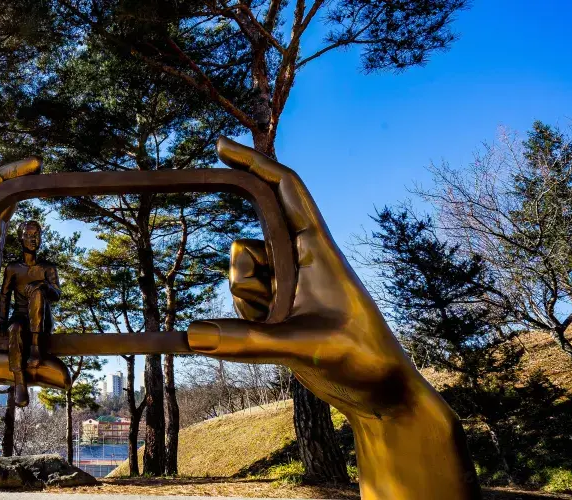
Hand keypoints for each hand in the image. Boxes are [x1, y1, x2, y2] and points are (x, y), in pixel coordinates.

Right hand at [187, 137, 478, 499]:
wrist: (380, 394)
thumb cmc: (360, 358)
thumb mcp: (303, 347)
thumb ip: (245, 341)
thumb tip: (191, 334)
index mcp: (319, 249)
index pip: (285, 190)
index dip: (255, 162)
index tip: (220, 145)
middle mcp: (303, 261)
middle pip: (251, 242)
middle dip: (246, 274)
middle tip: (271, 307)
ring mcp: (292, 287)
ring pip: (244, 276)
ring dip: (248, 304)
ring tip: (283, 333)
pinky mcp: (284, 311)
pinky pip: (246, 303)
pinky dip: (247, 321)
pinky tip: (275, 342)